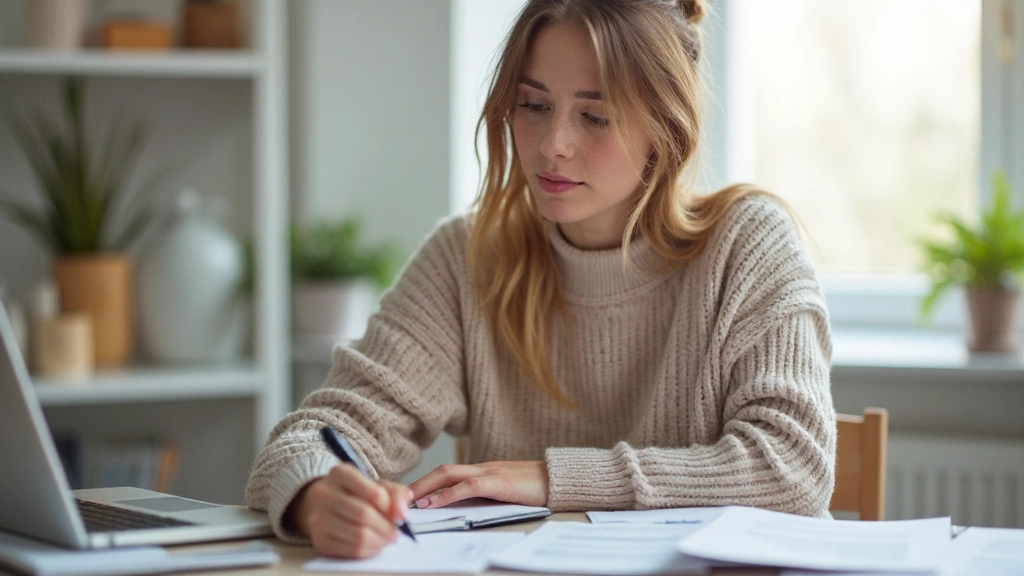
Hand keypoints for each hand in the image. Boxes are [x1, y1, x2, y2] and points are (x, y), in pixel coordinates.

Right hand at [287, 463, 411, 558]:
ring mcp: (318, 518)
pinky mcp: (319, 541)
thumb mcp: (375, 484)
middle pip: (365, 515)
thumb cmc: (355, 493)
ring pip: (359, 536)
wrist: (324, 504)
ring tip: (386, 538)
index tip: (400, 514)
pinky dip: (370, 550)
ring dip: (380, 541)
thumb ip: (394, 493)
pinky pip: (352, 550)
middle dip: (387, 527)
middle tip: (396, 531)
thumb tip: (402, 513)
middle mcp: (323, 494)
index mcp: (340, 473)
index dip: (392, 507)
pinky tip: (373, 544)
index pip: (374, 493)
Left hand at [407, 460, 548, 508]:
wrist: (560, 479)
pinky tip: (432, 503)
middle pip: (442, 471)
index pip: (448, 473)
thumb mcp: (505, 492)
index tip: (409, 495)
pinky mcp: (498, 482)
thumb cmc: (535, 488)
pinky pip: (466, 487)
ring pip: (448, 475)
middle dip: (418, 483)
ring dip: (425, 487)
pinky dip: (446, 495)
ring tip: (408, 501)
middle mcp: (482, 467)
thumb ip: (486, 496)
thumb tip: (464, 509)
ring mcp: (489, 472)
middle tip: (397, 497)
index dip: (427, 482)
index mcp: (483, 470)